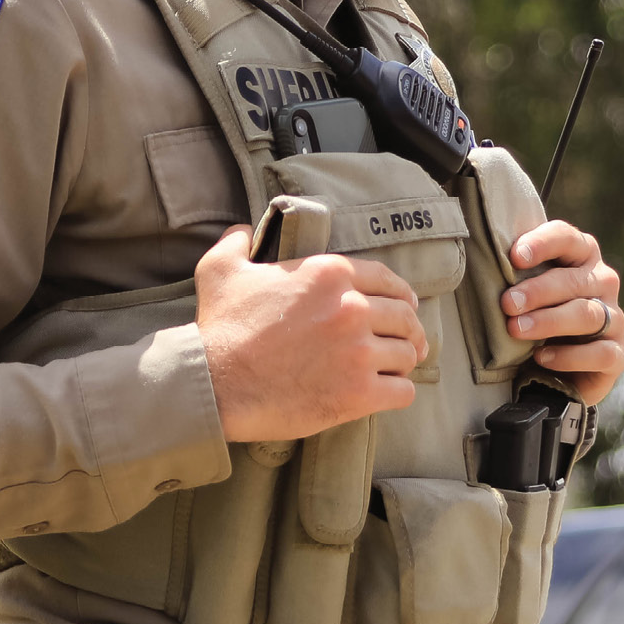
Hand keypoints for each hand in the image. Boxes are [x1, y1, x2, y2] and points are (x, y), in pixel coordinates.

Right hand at [195, 227, 428, 443]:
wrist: (214, 384)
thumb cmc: (220, 328)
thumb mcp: (221, 270)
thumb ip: (238, 242)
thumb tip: (244, 230)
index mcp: (330, 274)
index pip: (388, 280)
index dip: (401, 294)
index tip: (406, 306)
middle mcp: (352, 308)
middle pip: (404, 318)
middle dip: (409, 330)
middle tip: (409, 342)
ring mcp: (358, 352)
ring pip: (407, 354)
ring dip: (403, 362)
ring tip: (395, 369)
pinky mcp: (358, 393)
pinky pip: (402, 392)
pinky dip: (398, 392)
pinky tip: (388, 393)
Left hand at [500, 220, 623, 405]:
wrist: (558, 369)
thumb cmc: (536, 317)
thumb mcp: (525, 292)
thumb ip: (515, 276)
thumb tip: (484, 265)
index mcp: (581, 256)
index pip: (567, 238)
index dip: (543, 243)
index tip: (515, 256)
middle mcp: (602, 282)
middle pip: (574, 280)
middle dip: (538, 291)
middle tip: (507, 303)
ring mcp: (614, 318)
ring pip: (587, 314)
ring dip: (549, 321)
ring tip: (516, 329)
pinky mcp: (617, 354)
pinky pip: (600, 352)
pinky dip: (569, 355)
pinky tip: (542, 357)